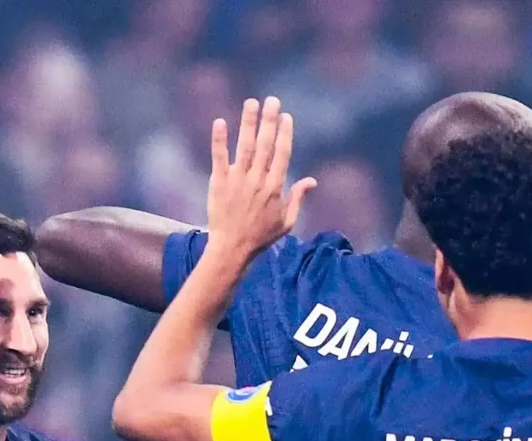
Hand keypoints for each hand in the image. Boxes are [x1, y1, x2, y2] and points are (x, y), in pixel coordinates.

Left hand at [205, 97, 314, 264]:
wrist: (232, 249)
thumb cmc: (261, 237)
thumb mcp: (286, 221)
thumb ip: (298, 198)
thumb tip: (312, 181)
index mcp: (275, 187)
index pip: (282, 154)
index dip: (285, 134)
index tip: (286, 116)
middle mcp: (258, 180)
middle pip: (266, 144)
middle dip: (269, 121)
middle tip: (271, 100)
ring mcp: (238, 180)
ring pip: (245, 146)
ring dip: (248, 123)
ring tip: (251, 103)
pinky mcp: (219, 182)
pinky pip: (219, 157)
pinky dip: (219, 140)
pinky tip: (220, 122)